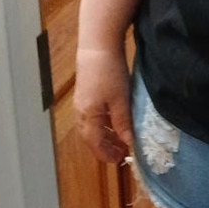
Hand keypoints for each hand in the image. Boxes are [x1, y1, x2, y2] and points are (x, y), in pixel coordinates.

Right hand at [74, 46, 133, 164]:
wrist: (98, 47)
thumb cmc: (110, 73)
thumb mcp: (120, 100)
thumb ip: (123, 123)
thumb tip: (128, 143)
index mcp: (88, 117)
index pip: (95, 144)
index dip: (107, 154)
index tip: (121, 160)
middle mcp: (80, 113)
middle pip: (91, 138)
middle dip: (105, 147)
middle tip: (122, 152)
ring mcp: (81, 103)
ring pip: (91, 128)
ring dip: (104, 136)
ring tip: (120, 139)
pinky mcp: (85, 94)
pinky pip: (92, 118)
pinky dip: (102, 125)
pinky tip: (114, 122)